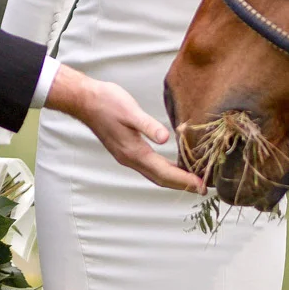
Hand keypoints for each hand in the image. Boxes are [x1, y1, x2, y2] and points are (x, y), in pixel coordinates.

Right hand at [46, 63, 204, 193]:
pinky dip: (164, 170)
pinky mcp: (125, 150)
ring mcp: (127, 156)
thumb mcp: (130, 111)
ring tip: (192, 180)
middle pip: (160, 179)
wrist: (85, 101)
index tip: (201, 186)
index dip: (184, 180)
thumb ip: (148, 125)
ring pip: (154, 174)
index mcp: (133, 152)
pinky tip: (172, 165)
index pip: (164, 172)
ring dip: (174, 179)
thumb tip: (165, 138)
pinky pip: (149, 167)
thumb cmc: (107, 102)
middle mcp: (130, 159)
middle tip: (203, 188)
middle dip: (182, 185)